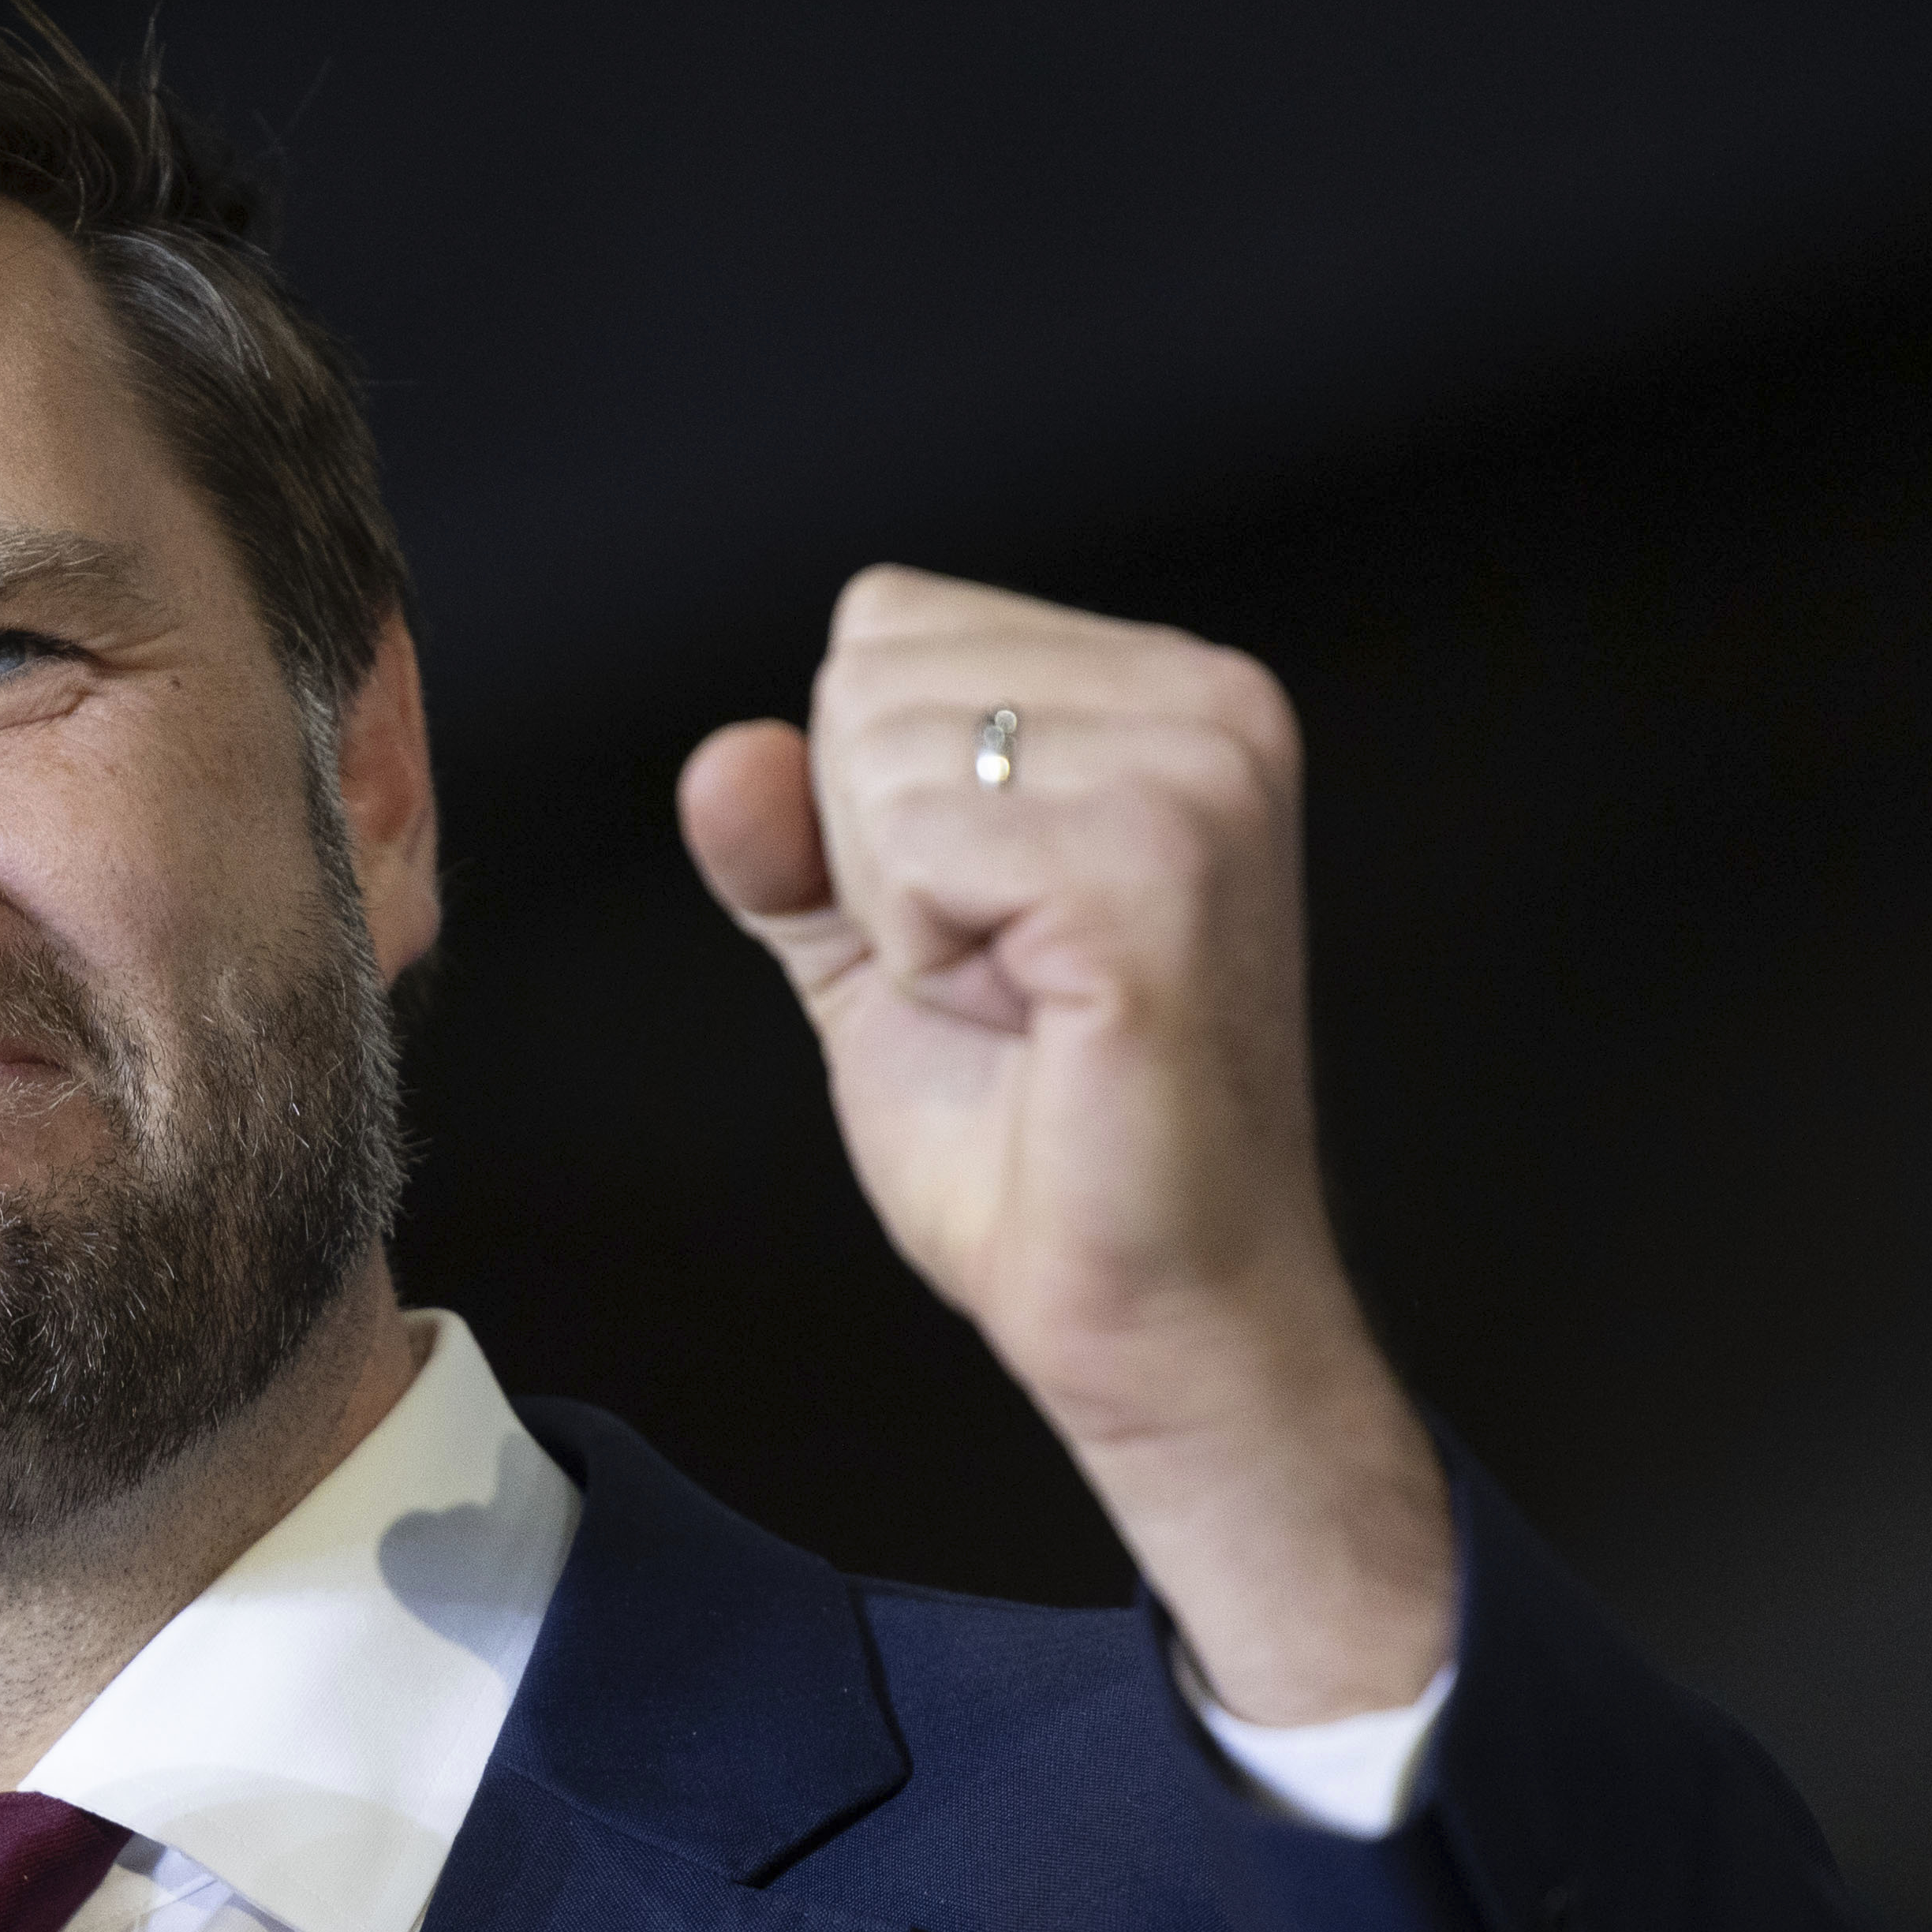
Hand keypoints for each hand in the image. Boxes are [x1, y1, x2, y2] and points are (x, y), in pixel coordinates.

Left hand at [679, 567, 1451, 1724]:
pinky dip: (923, 953)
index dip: (869, 805)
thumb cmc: (1039, 1144)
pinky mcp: (1157, 868)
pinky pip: (916, 844)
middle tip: (998, 978)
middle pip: (869, 673)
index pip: (886, 625)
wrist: (1144, 1305)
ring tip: (1018, 999)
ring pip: (878, 753)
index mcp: (1164, 695)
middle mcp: (1208, 706)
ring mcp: (1199, 777)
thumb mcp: (874, 950)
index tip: (980, 926)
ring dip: (902, 910)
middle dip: (875, 855)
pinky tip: (1026, 1018)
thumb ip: (790, 840)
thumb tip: (723, 754)